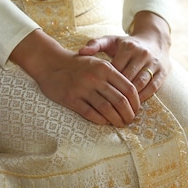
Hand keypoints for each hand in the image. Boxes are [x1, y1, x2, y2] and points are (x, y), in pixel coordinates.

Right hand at [10, 30, 139, 126]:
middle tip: (130, 120)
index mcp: (105, 68)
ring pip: (107, 109)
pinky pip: (91, 113)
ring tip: (120, 124)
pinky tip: (105, 122)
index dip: (136, 102)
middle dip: (129, 114)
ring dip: (116, 120)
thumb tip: (131, 94)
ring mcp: (83, 89)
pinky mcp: (71, 99)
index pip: (129, 88)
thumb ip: (113, 75)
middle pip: (120, 101)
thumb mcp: (97, 63)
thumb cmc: (77, 64)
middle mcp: (96, 78)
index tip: (136, 110)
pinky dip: (101, 120)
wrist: (50, 63)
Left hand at [79, 11, 171, 101]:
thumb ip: (95, 44)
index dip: (107, 82)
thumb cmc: (126, 44)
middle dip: (117, 92)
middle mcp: (142, 54)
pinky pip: (153, 87)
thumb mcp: (111, 41)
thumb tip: (80, 51)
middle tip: (108, 104)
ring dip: (131, 97)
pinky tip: (135, 104)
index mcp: (128, 47)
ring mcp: (154, 63)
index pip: (115, 69)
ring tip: (121, 107)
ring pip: (141, 83)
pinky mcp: (163, 71)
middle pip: (128, 78)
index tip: (98, 92)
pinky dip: (144, 96)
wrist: (155, 40)